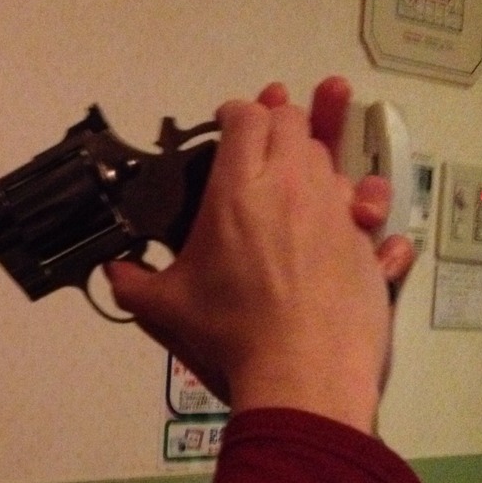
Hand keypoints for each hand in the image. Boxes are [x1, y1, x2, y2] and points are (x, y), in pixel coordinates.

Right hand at [104, 82, 396, 433]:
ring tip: (294, 186)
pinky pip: (369, 205)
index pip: (246, 117)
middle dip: (276, 123)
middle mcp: (292, 184)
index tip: (225, 124)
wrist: (301, 370)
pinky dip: (359, 204)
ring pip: (330, 160)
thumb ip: (133, 283)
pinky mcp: (366, 240)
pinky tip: (354, 217)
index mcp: (238, 188)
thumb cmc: (228, 331)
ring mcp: (336, 209)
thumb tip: (113, 272)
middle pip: (293, 123)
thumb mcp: (166, 307)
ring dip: (311, 162)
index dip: (235, 112)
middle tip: (259, 146)